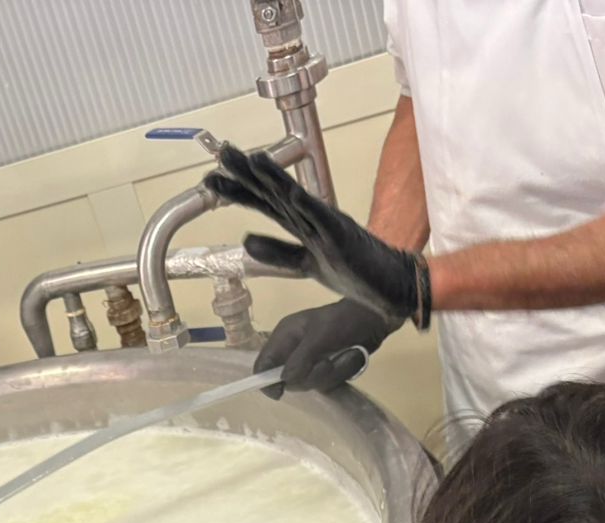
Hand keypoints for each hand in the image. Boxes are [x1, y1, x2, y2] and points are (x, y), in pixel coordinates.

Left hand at [204, 145, 429, 326]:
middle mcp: (312, 219)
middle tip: (222, 154)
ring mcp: (328, 226)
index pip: (264, 203)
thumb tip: (246, 240)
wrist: (392, 286)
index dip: (238, 191)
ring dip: (274, 179)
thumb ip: (277, 252)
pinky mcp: (344, 238)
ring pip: (295, 199)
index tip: (212, 179)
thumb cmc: (355, 272)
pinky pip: (324, 220)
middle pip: (274, 193)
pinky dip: (308, 206)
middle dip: (247, 174)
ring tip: (254, 160)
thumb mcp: (305, 264)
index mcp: (302, 225)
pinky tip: (291, 192)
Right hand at [255, 301, 399, 396]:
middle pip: (287, 380)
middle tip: (327, 362)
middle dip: (310, 375)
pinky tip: (346, 360)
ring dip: (328, 374)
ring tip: (341, 356)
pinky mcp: (324, 369)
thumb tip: (285, 379)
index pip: (262, 364)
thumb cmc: (343, 321)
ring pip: (308, 383)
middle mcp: (293, 351)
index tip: (279, 392)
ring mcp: (309, 361)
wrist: (374, 319)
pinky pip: (324, 383)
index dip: (265, 381)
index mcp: (284, 337)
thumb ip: (300, 359)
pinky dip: (338, 375)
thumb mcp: (320, 336)